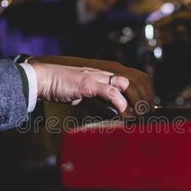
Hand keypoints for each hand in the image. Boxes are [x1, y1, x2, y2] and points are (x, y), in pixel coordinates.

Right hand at [31, 56, 154, 113]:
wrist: (44, 79)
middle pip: (134, 82)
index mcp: (105, 76)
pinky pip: (109, 90)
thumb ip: (101, 105)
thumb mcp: (87, 98)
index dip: (142, 95)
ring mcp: (97, 77)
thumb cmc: (63, 87)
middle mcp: (104, 74)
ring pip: (126, 85)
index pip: (132, 82)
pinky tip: (122, 111)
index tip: (146, 110)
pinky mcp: (88, 83)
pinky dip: (118, 101)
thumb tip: (116, 115)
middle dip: (144, 99)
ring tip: (138, 115)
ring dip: (135, 101)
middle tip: (147, 115)